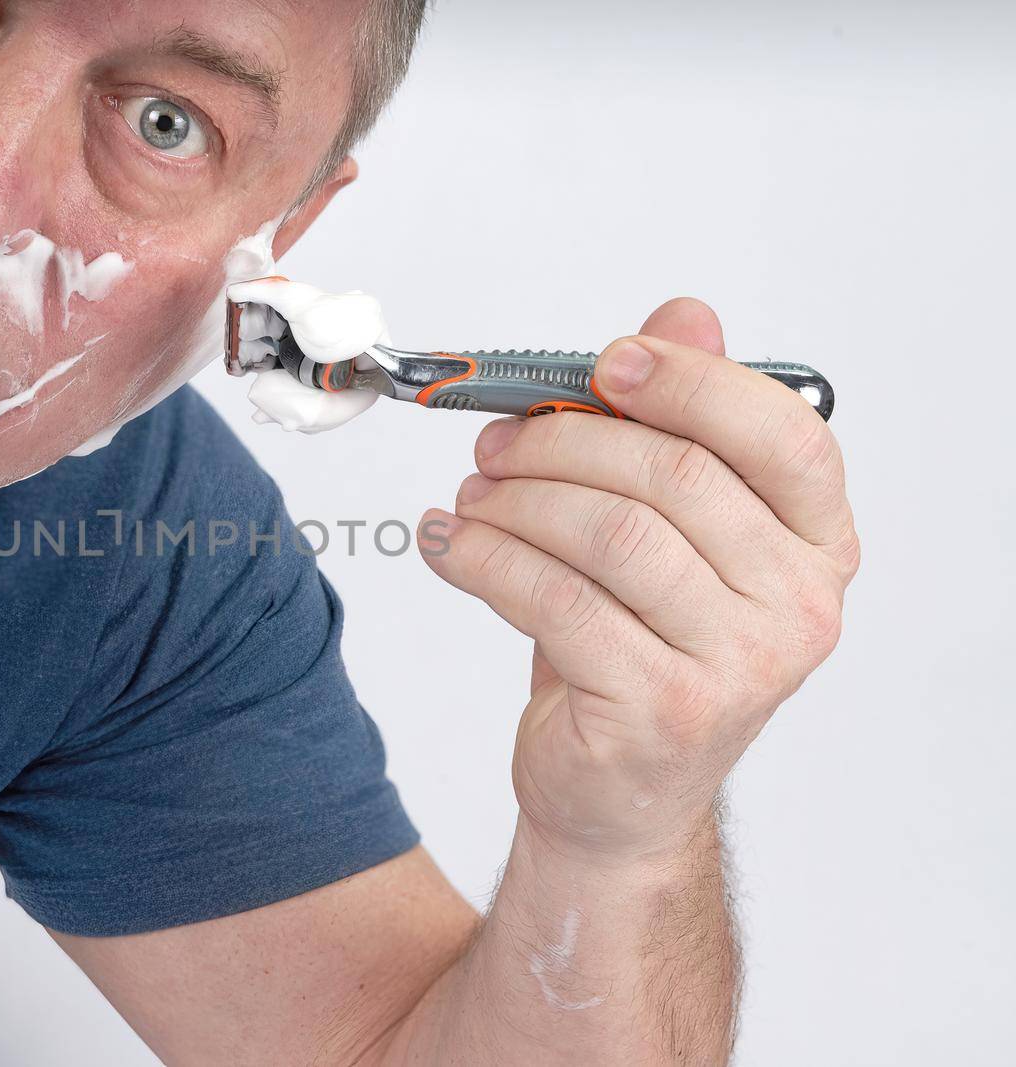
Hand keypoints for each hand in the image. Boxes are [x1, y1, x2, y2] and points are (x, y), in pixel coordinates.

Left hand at [420, 298, 859, 861]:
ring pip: (609, 534)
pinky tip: (449, 545)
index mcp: (817, 544)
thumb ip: (684, 424)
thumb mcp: (669, 535)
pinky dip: (483, 560)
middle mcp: (799, 605)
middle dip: (563, 441)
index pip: (782, 435)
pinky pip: (554, 600)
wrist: (620, 795)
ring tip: (471, 497)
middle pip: (674, 477)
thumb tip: (683, 314)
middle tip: (496, 442)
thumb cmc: (643, 649)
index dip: (692, 382)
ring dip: (516, 501)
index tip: (606, 363)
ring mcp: (738, 666)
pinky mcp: (661, 710)